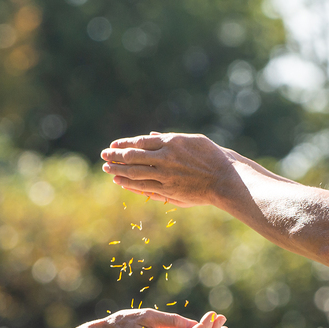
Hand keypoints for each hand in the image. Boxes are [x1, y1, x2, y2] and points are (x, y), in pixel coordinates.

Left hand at [100, 132, 237, 207]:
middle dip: (116, 156)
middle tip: (103, 155)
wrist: (224, 179)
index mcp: (171, 143)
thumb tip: (150, 136)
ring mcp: (166, 176)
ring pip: (135, 173)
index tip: (113, 145)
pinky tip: (120, 181)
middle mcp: (166, 158)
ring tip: (107, 169)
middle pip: (133, 157)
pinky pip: (144, 187)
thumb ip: (169, 139)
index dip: (124, 144)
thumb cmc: (211, 157)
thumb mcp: (192, 140)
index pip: (140, 142)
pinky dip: (129, 184)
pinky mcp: (168, 191)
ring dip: (118, 170)